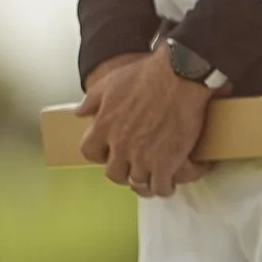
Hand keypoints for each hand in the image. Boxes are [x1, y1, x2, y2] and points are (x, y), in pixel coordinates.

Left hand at [78, 49, 215, 196]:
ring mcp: (143, 156)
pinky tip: (170, 182)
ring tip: (155, 177)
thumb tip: (80, 112)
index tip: (110, 151)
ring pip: (138, 182)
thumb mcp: (112, 81)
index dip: (100, 154)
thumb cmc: (149, 74)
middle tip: (135, 166)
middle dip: (124, 172)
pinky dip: (165, 187)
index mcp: (105, 127)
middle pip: (114, 173)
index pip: (90, 152)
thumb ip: (92, 99)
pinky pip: (161, 186)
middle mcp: (120, 145)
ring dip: (146, 180)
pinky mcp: (166, 161)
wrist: (181, 75)